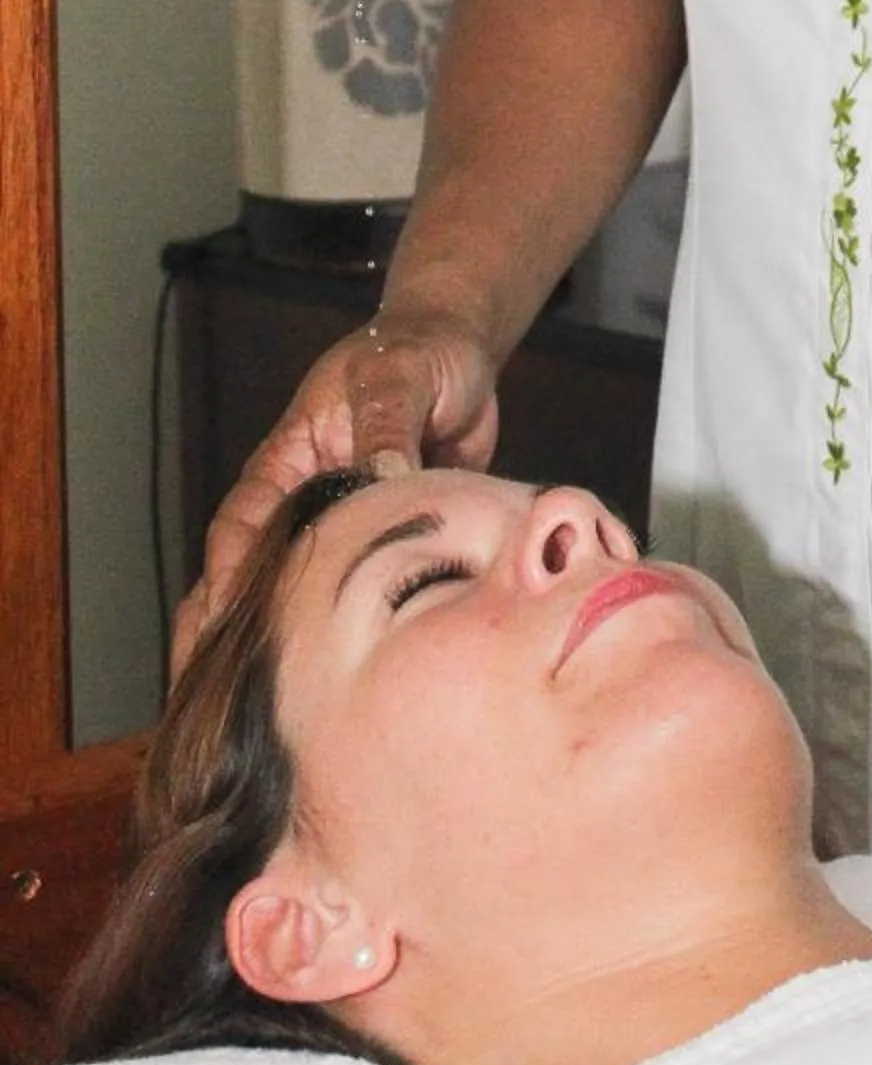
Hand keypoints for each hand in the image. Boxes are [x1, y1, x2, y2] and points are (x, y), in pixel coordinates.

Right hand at [173, 307, 499, 674]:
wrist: (461, 349)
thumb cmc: (416, 352)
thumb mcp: (396, 376)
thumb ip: (385, 426)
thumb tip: (381, 478)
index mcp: (287, 460)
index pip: (239, 529)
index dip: (225, 582)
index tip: (216, 635)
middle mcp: (306, 498)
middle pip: (256, 574)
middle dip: (231, 637)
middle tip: (218, 707)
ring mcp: (344, 523)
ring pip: (304, 592)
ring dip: (290, 643)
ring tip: (273, 715)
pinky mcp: (388, 539)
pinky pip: (361, 591)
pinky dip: (351, 631)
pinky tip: (352, 679)